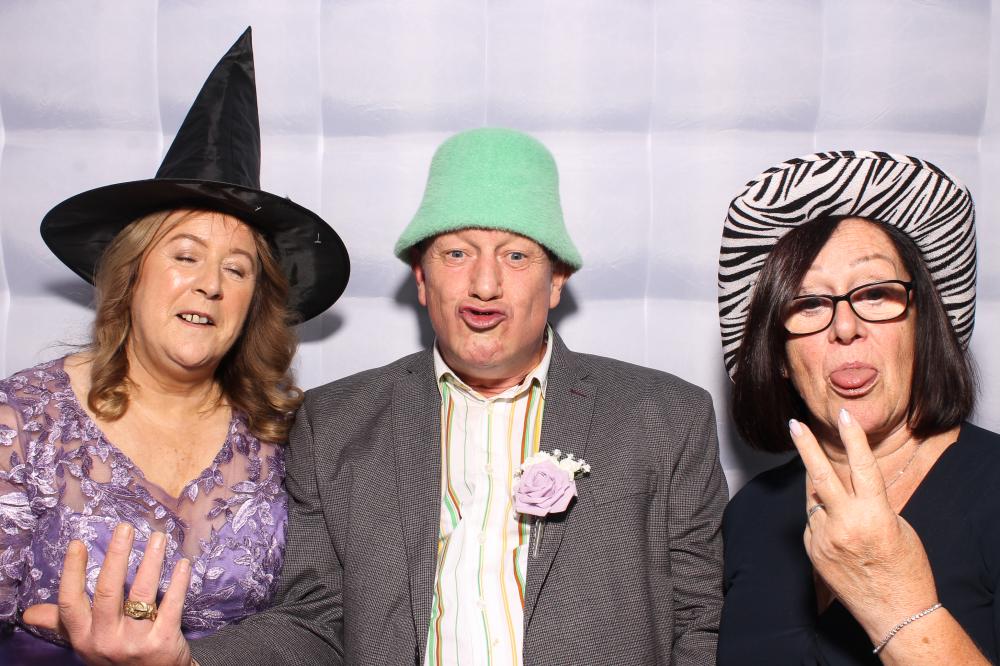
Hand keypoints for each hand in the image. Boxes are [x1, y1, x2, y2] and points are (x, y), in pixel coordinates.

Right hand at [22, 523, 192, 665]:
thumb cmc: (117, 655)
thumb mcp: (87, 642)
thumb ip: (63, 623)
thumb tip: (29, 613)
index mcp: (84, 637)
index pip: (71, 602)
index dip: (73, 572)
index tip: (78, 543)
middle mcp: (105, 639)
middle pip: (108, 591)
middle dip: (117, 556)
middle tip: (126, 528)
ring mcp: (135, 642)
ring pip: (142, 594)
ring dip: (152, 562)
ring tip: (158, 538)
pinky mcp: (163, 642)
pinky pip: (172, 606)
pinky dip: (178, 583)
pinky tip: (182, 564)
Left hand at [790, 408, 937, 640]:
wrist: (895, 613)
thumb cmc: (906, 569)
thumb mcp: (897, 526)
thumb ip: (869, 503)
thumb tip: (845, 487)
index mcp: (874, 515)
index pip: (861, 467)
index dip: (853, 438)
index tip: (844, 415)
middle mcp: (845, 525)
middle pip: (821, 477)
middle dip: (806, 447)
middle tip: (794, 424)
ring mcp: (825, 539)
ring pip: (813, 501)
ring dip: (820, 493)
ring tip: (839, 504)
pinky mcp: (812, 551)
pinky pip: (812, 523)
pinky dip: (821, 520)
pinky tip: (838, 534)